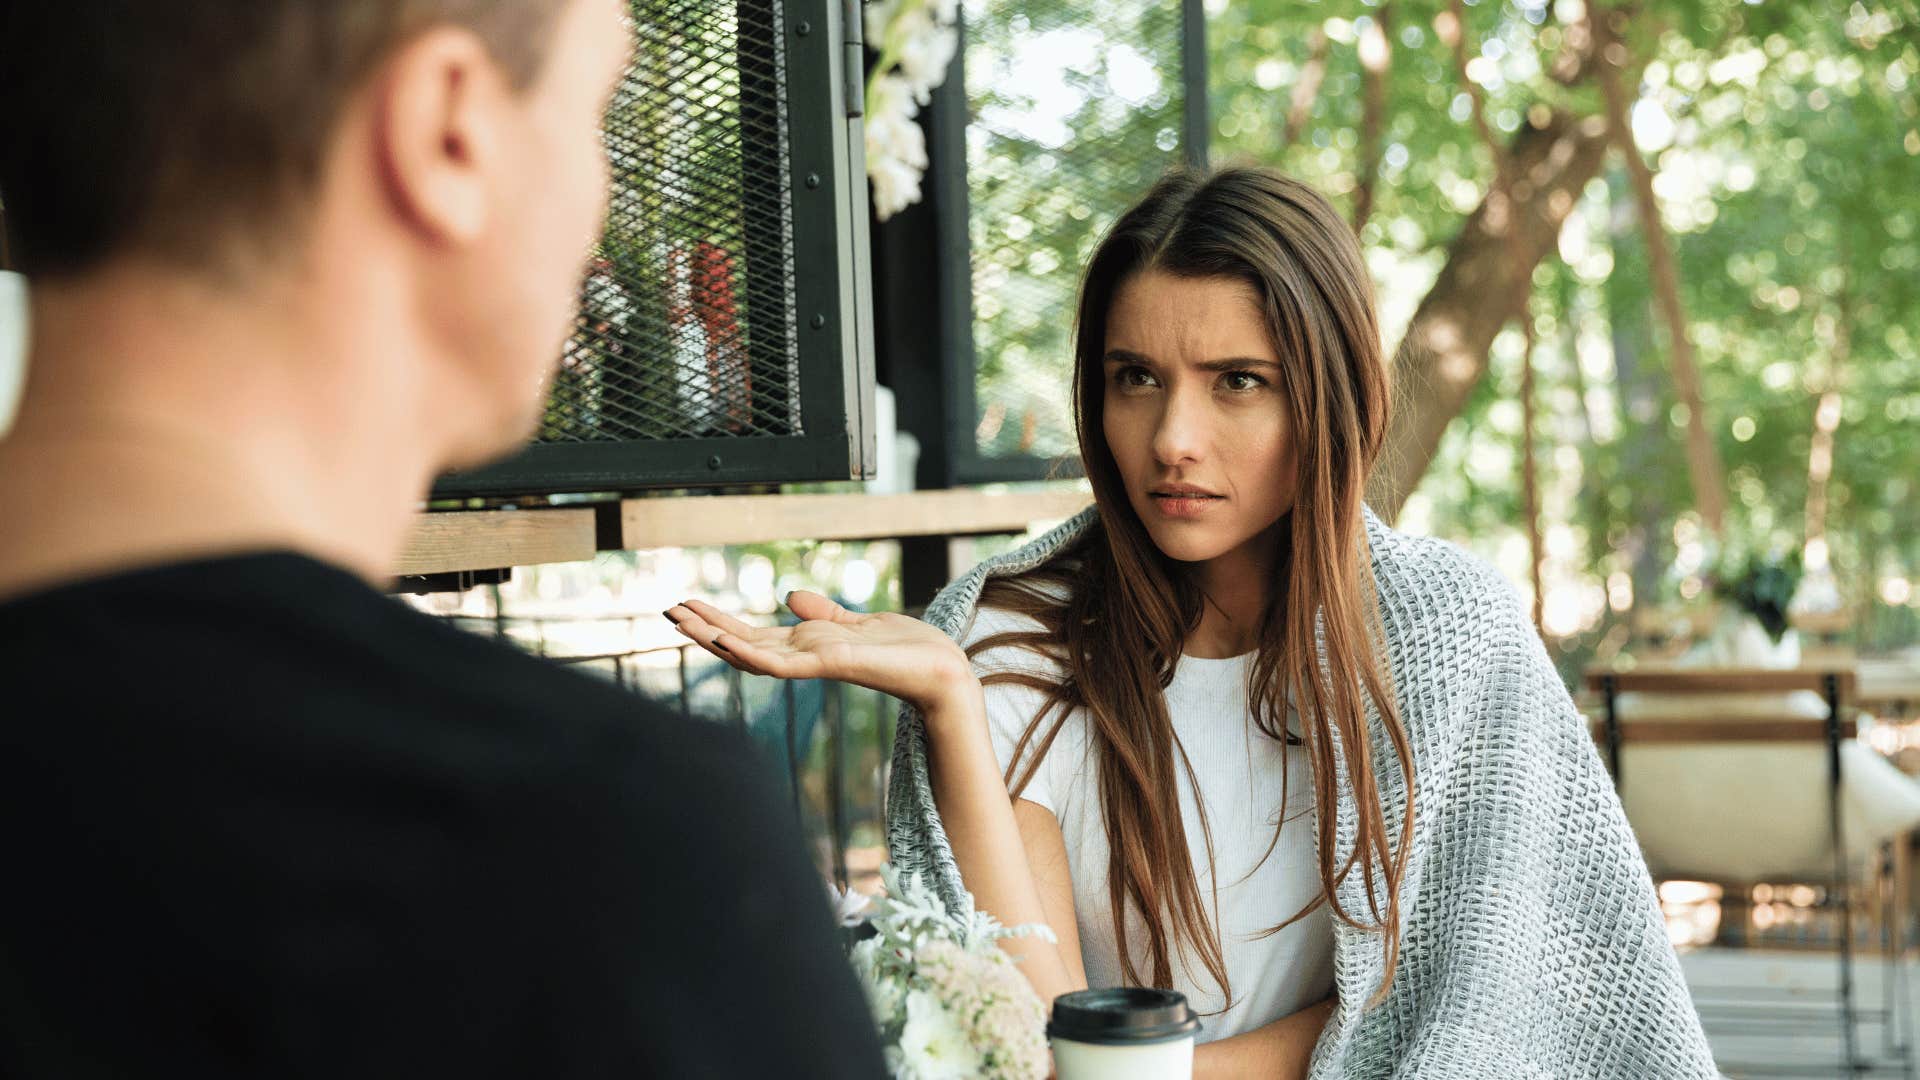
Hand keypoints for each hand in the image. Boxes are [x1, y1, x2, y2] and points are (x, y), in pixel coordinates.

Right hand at [666, 591, 973, 710]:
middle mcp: (805, 659)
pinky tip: (725, 641)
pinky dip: (750, 652)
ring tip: (682, 620)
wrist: (943, 669)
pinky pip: (781, 663)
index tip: (689, 604)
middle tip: (668, 610)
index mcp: (809, 648)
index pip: (753, 635)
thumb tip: (792, 596)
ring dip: (715, 638)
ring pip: (751, 654)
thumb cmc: (908, 651)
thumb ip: (824, 613)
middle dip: (705, 628)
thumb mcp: (858, 622)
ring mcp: (814, 666)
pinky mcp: (829, 666)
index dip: (720, 621)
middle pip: (743, 643)